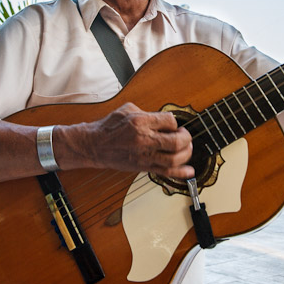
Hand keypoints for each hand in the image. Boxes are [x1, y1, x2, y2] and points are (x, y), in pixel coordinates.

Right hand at [62, 103, 193, 178]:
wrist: (94, 145)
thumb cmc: (109, 127)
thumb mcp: (127, 110)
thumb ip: (148, 113)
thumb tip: (164, 119)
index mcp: (139, 122)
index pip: (169, 120)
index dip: (174, 122)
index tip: (171, 124)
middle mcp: (143, 140)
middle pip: (176, 142)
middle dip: (186, 138)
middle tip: (184, 135)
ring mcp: (144, 156)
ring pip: (174, 159)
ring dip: (186, 153)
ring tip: (186, 148)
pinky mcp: (143, 167)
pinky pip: (166, 172)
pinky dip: (181, 173)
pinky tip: (189, 170)